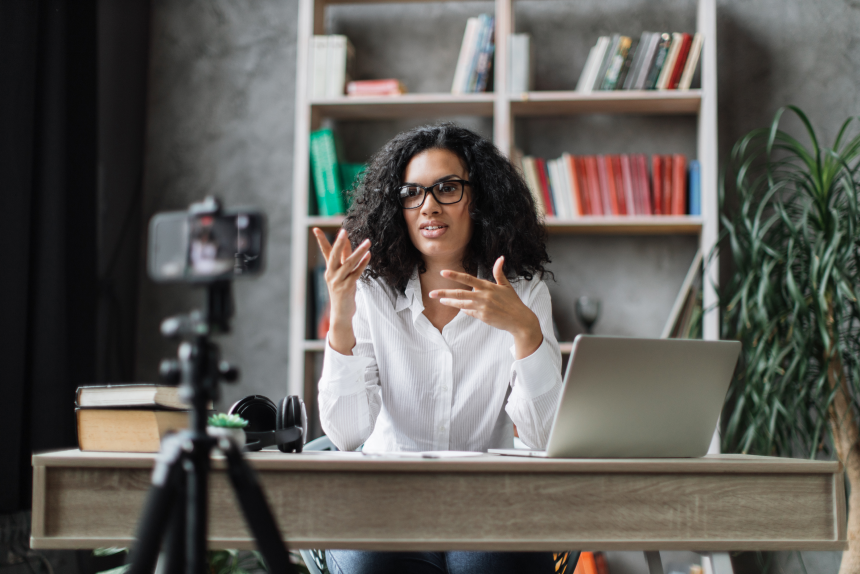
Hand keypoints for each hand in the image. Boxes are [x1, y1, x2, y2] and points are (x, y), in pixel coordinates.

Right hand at [313, 228, 370, 353]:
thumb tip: (347, 242)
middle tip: (343, 231)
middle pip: (334, 255)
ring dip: (359, 252)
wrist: (341, 313)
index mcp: (329, 270)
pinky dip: (362, 264)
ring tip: (368, 242)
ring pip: (348, 263)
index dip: (321, 240)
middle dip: (339, 243)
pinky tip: (368, 256)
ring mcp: (338, 281)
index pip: (325, 252)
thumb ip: (345, 258)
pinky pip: (356, 273)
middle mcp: (331, 274)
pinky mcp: (347, 287)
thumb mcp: (342, 274)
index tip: (315, 229)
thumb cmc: (343, 291)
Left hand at [429, 256, 542, 358]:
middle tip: (432, 293)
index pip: (468, 279)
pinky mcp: (482, 317)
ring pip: (461, 304)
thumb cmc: (513, 301)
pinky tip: (460, 307)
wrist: (519, 320)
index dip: (455, 275)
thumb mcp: (506, 285)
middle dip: (444, 293)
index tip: (443, 273)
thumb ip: (499, 272)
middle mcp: (483, 296)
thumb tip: (500, 258)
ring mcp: (482, 308)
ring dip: (450, 302)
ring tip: (440, 299)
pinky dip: (464, 309)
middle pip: (460, 294)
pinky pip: (469, 312)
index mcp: (488, 286)